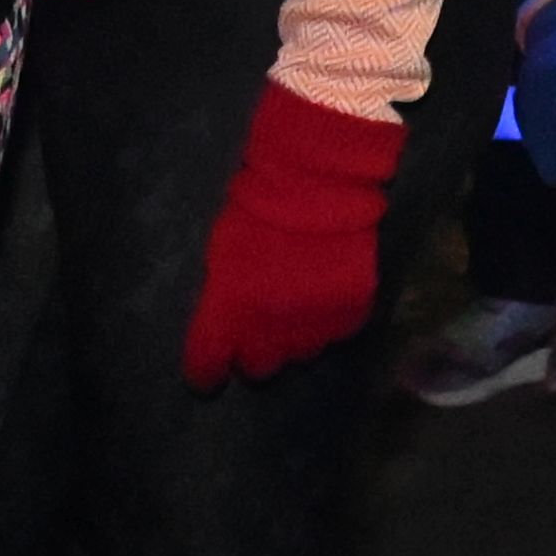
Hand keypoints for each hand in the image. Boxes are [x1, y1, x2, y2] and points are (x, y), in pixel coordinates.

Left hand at [180, 82, 408, 387]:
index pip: (208, 365)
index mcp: (230, 310)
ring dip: (292, 338)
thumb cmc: (255, 209)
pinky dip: (327, 322)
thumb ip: (220, 300)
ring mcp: (315, 325)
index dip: (205, 372)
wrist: (320, 182)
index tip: (207, 373)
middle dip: (254, 354)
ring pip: (299, 355)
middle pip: (258, 369)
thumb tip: (223, 333)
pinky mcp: (350, 314)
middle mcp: (271, 329)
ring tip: (295, 306)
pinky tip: (323, 294)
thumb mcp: (221, 253)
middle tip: (258, 330)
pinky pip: (334, 335)